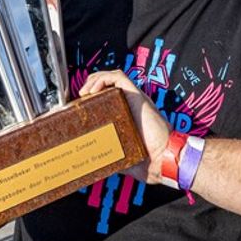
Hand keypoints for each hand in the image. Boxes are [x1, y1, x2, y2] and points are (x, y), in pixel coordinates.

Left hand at [79, 70, 170, 185]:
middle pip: (106, 83)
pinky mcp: (136, 95)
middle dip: (89, 87)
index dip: (90, 97)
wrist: (163, 159)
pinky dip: (102, 79)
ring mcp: (133, 98)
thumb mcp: (122, 157)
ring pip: (111, 76)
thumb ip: (110, 156)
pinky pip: (118, 77)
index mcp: (125, 115)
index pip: (106, 97)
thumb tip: (94, 164)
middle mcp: (129, 103)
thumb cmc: (148, 161)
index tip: (77, 107)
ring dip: (93, 80)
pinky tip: (92, 90)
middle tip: (78, 100)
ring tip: (83, 93)